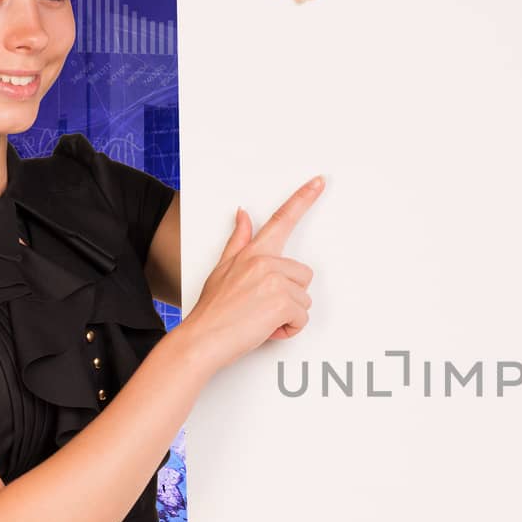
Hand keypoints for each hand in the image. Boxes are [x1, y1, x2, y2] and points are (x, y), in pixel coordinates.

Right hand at [182, 175, 324, 370]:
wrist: (202, 339)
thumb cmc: (212, 310)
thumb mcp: (222, 269)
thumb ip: (238, 241)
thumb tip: (244, 215)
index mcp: (253, 252)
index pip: (281, 220)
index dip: (303, 199)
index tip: (319, 182)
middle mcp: (265, 262)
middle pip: (303, 276)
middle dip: (289, 296)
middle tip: (262, 308)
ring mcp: (275, 280)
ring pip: (304, 299)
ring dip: (288, 315)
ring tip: (261, 320)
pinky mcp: (282, 301)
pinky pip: (302, 317)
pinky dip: (289, 329)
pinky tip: (267, 329)